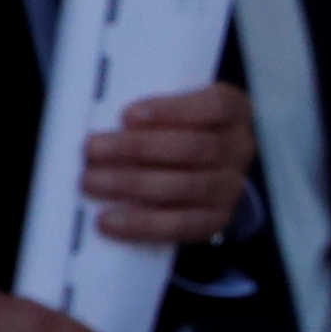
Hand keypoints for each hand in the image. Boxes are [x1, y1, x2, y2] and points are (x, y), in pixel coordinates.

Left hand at [81, 79, 255, 243]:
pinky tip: (109, 220)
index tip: (127, 115)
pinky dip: (141, 223)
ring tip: (92, 181)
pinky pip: (180, 225)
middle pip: (193, 148)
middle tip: (93, 149)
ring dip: (131, 184)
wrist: (206, 172)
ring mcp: (230, 186)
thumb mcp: (178, 111)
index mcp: (234, 112)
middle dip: (137, 148)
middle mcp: (239, 148)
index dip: (171, 110)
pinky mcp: (215, 219)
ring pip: (185, 186)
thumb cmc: (182, 132)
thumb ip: (152, 113)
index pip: (215, 106)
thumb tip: (103, 120)